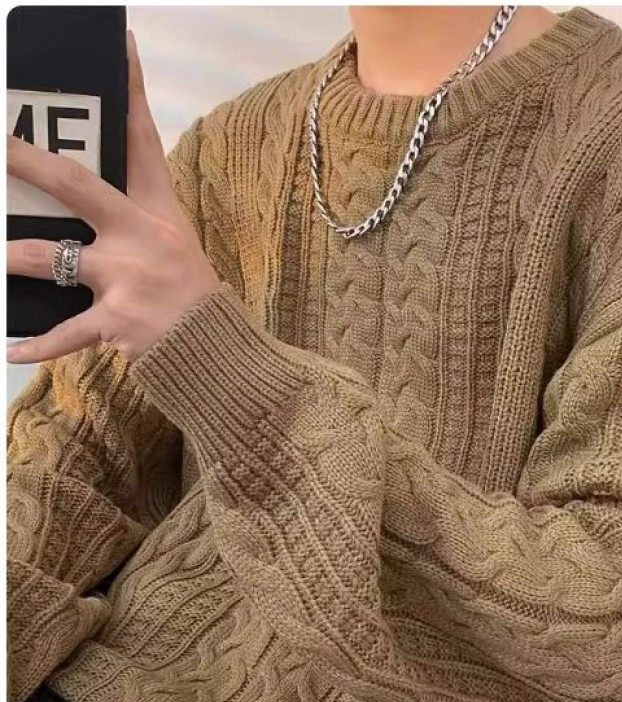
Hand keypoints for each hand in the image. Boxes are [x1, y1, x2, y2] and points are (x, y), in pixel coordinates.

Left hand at [6, 30, 220, 364]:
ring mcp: (127, 278)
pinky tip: (10, 350)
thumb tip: (73, 202)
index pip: (143, 142)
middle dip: (29, 161)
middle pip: (79, 186)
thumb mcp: (171, 244)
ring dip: (17, 257)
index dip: (130, 92)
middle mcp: (142, 236)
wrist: (215, 348)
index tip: (119, 45)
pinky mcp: (116, 321)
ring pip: (54, 258)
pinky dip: (39, 344)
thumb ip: (129, 220)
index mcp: (159, 211)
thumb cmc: (191, 292)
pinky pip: (66, 333)